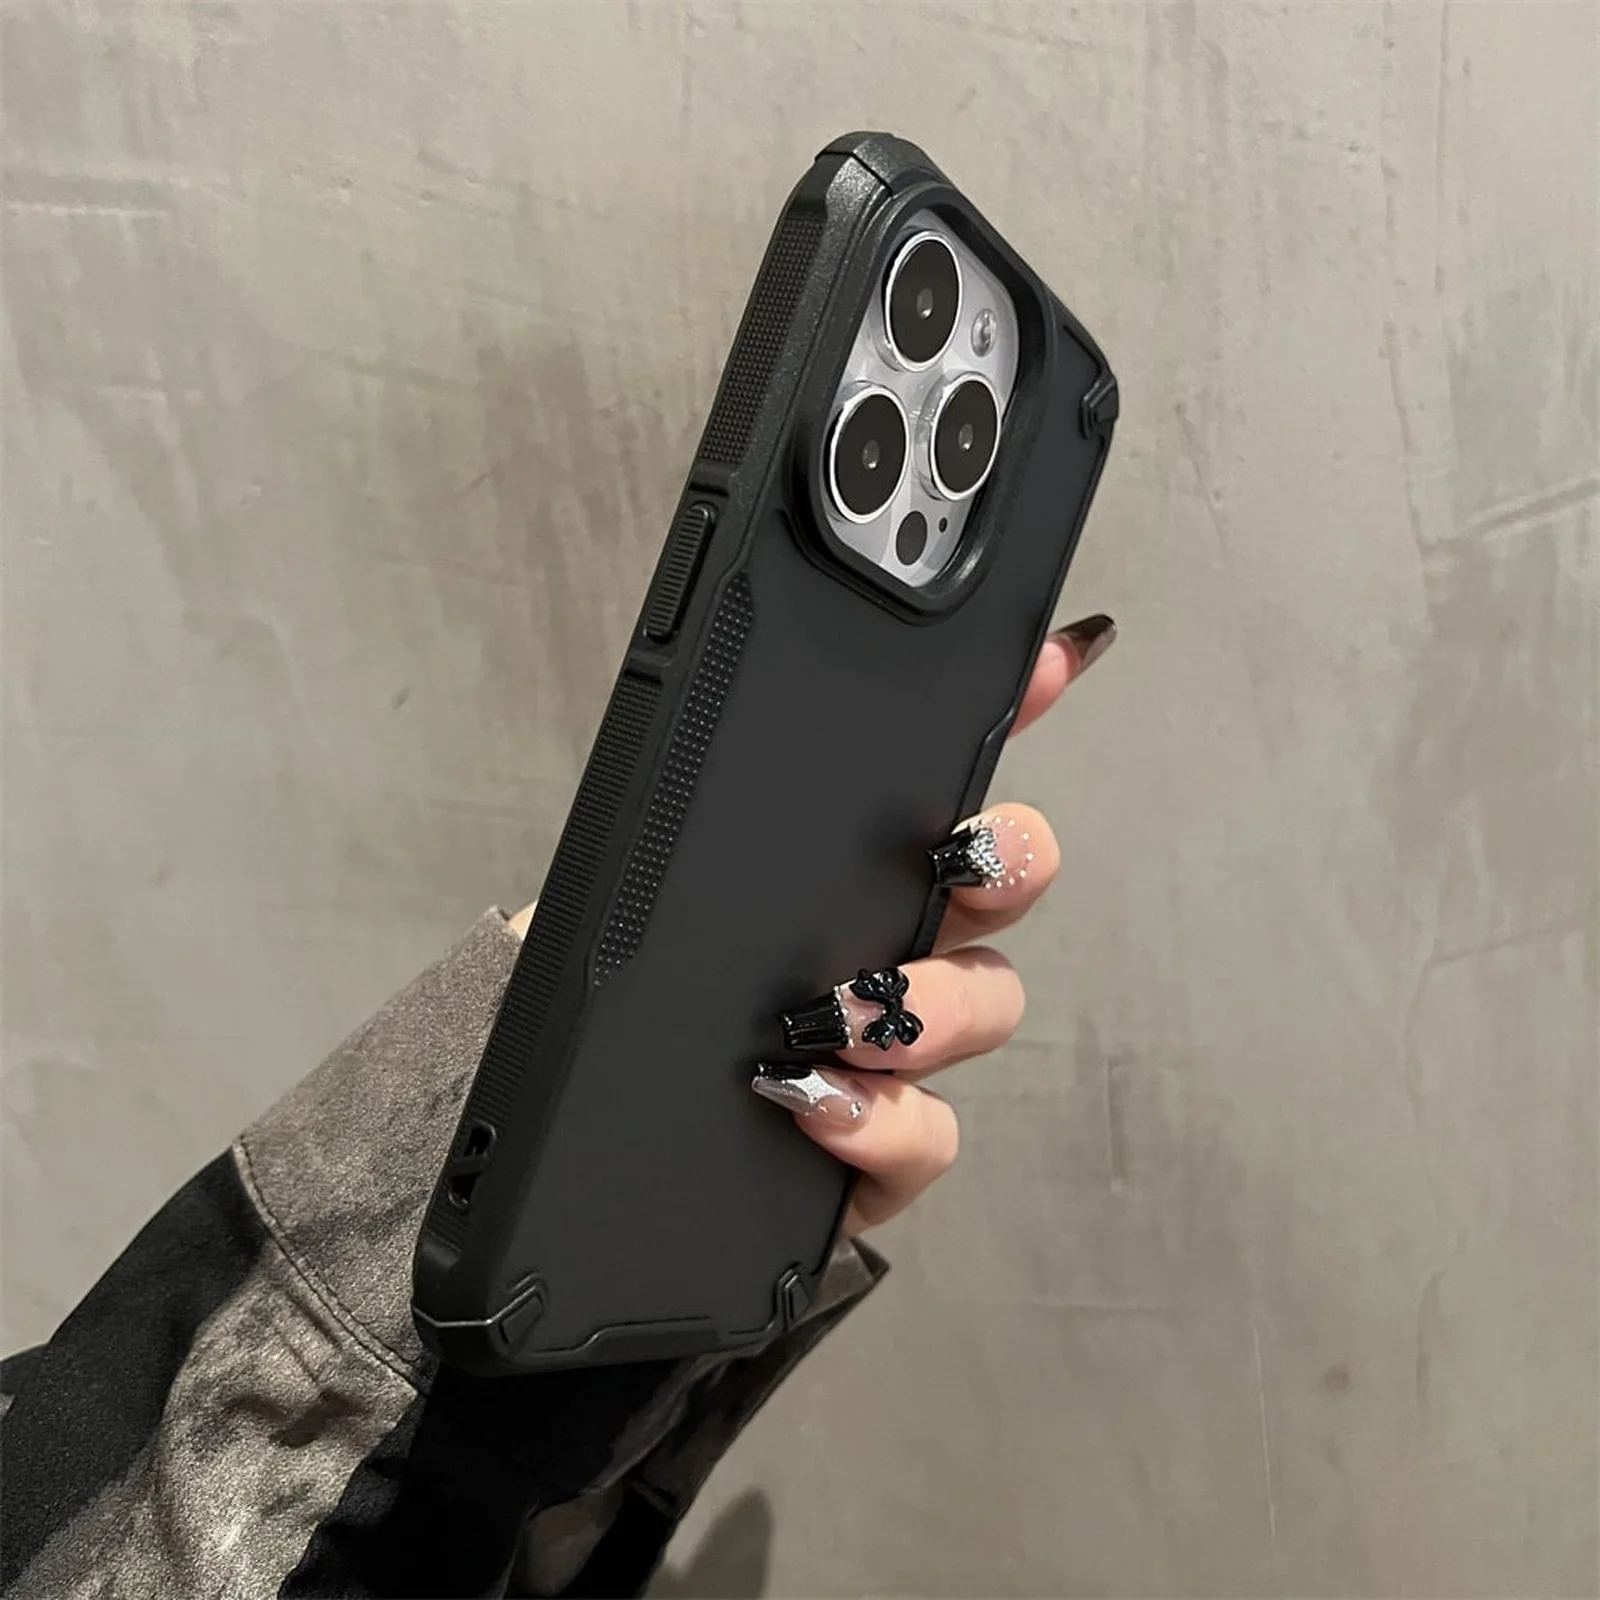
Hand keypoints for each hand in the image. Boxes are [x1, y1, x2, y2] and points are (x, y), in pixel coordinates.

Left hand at [509, 613, 1114, 1234]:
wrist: (595, 1148)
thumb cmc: (624, 1006)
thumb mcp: (642, 881)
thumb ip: (690, 806)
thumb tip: (706, 710)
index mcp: (844, 873)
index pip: (943, 778)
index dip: (1016, 711)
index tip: (1055, 658)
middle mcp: (890, 946)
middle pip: (1004, 882)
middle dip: (1008, 859)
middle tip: (960, 865)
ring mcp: (897, 1052)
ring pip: (986, 1006)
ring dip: (933, 1002)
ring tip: (845, 1014)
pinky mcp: (881, 1148)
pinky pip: (930, 1132)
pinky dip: (883, 1120)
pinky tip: (815, 1102)